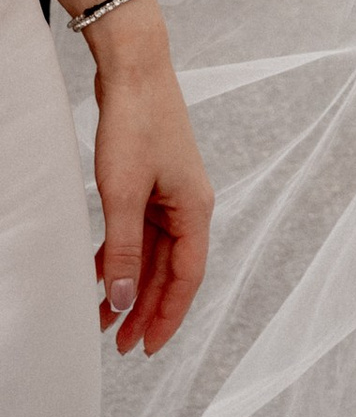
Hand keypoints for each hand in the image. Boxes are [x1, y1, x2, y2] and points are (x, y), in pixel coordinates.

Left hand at [87, 5, 212, 354]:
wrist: (135, 69)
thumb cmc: (137, 125)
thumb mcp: (123, 196)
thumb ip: (125, 252)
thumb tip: (125, 302)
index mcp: (195, 210)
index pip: (187, 277)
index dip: (168, 315)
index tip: (146, 347)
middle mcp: (189, 205)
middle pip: (171, 270)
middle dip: (147, 308)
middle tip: (123, 345)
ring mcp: (170, 193)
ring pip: (153, 253)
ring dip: (132, 285)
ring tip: (106, 318)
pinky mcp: (151, 181)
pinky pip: (139, 232)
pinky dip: (121, 255)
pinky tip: (99, 272)